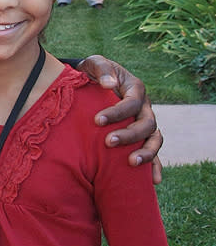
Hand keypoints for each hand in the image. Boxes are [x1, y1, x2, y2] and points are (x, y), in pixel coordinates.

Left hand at [77, 55, 162, 183]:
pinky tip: (153, 181)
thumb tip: (109, 84)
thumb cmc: (93, 73)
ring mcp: (144, 124)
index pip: (132, 102)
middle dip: (129, 135)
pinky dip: (155, 166)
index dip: (117, 112)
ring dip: (146, 153)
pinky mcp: (141, 138)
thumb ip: (102, 69)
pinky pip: (153, 153)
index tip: (97, 120)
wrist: (91, 84)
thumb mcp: (94, 64)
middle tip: (108, 142)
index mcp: (135, 89)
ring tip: (131, 163)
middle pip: (147, 124)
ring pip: (154, 140)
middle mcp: (144, 107)